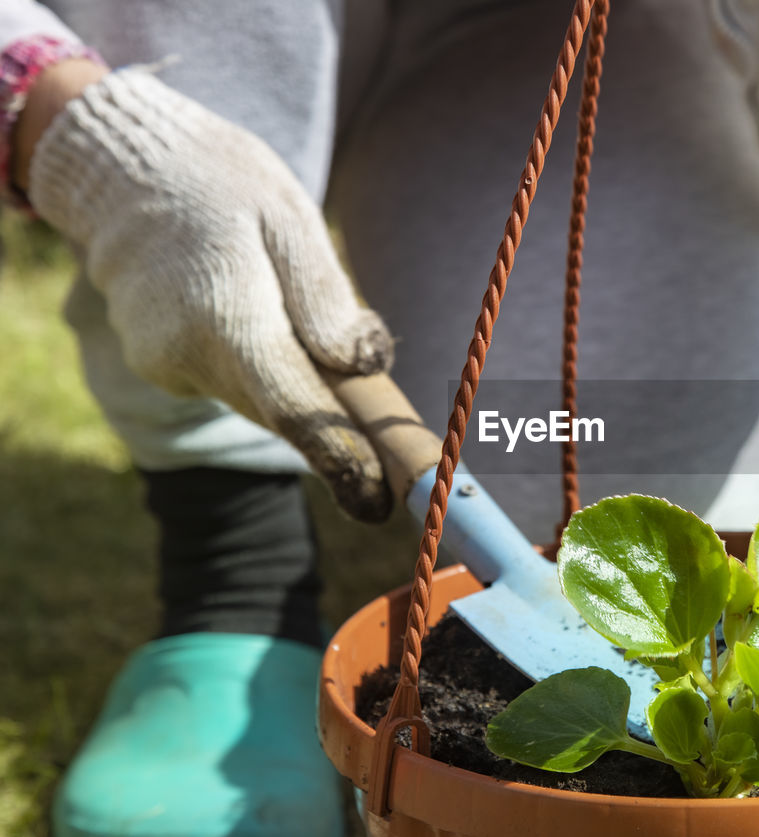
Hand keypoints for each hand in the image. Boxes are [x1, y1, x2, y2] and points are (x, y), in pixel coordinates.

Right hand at [22, 66, 393, 520]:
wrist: (126, 172)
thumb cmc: (221, 183)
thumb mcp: (288, 217)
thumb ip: (325, 296)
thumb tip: (366, 364)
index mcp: (225, 314)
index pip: (291, 407)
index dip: (340, 455)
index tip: (378, 501)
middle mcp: (184, 353)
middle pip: (282, 412)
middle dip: (337, 429)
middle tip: (391, 450)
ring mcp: (165, 364)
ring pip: (261, 401)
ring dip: (304, 392)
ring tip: (322, 344)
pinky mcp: (161, 364)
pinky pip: (234, 382)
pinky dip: (267, 370)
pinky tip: (269, 325)